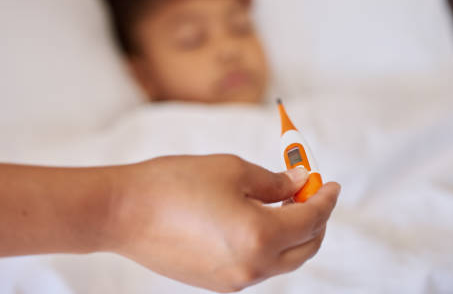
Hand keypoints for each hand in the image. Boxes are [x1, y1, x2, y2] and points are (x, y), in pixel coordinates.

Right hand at [104, 154, 339, 291]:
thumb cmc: (175, 183)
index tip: (330, 184)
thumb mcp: (231, 170)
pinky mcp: (215, 284)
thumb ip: (273, 181)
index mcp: (260, 237)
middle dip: (315, 220)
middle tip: (310, 193)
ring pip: (281, 260)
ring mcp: (233, 281)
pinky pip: (255, 266)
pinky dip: (267, 245)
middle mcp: (252, 268)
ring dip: (291, 234)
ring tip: (282, 203)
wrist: (123, 212)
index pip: (310, 219)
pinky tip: (255, 221)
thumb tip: (298, 183)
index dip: (325, 199)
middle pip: (304, 249)